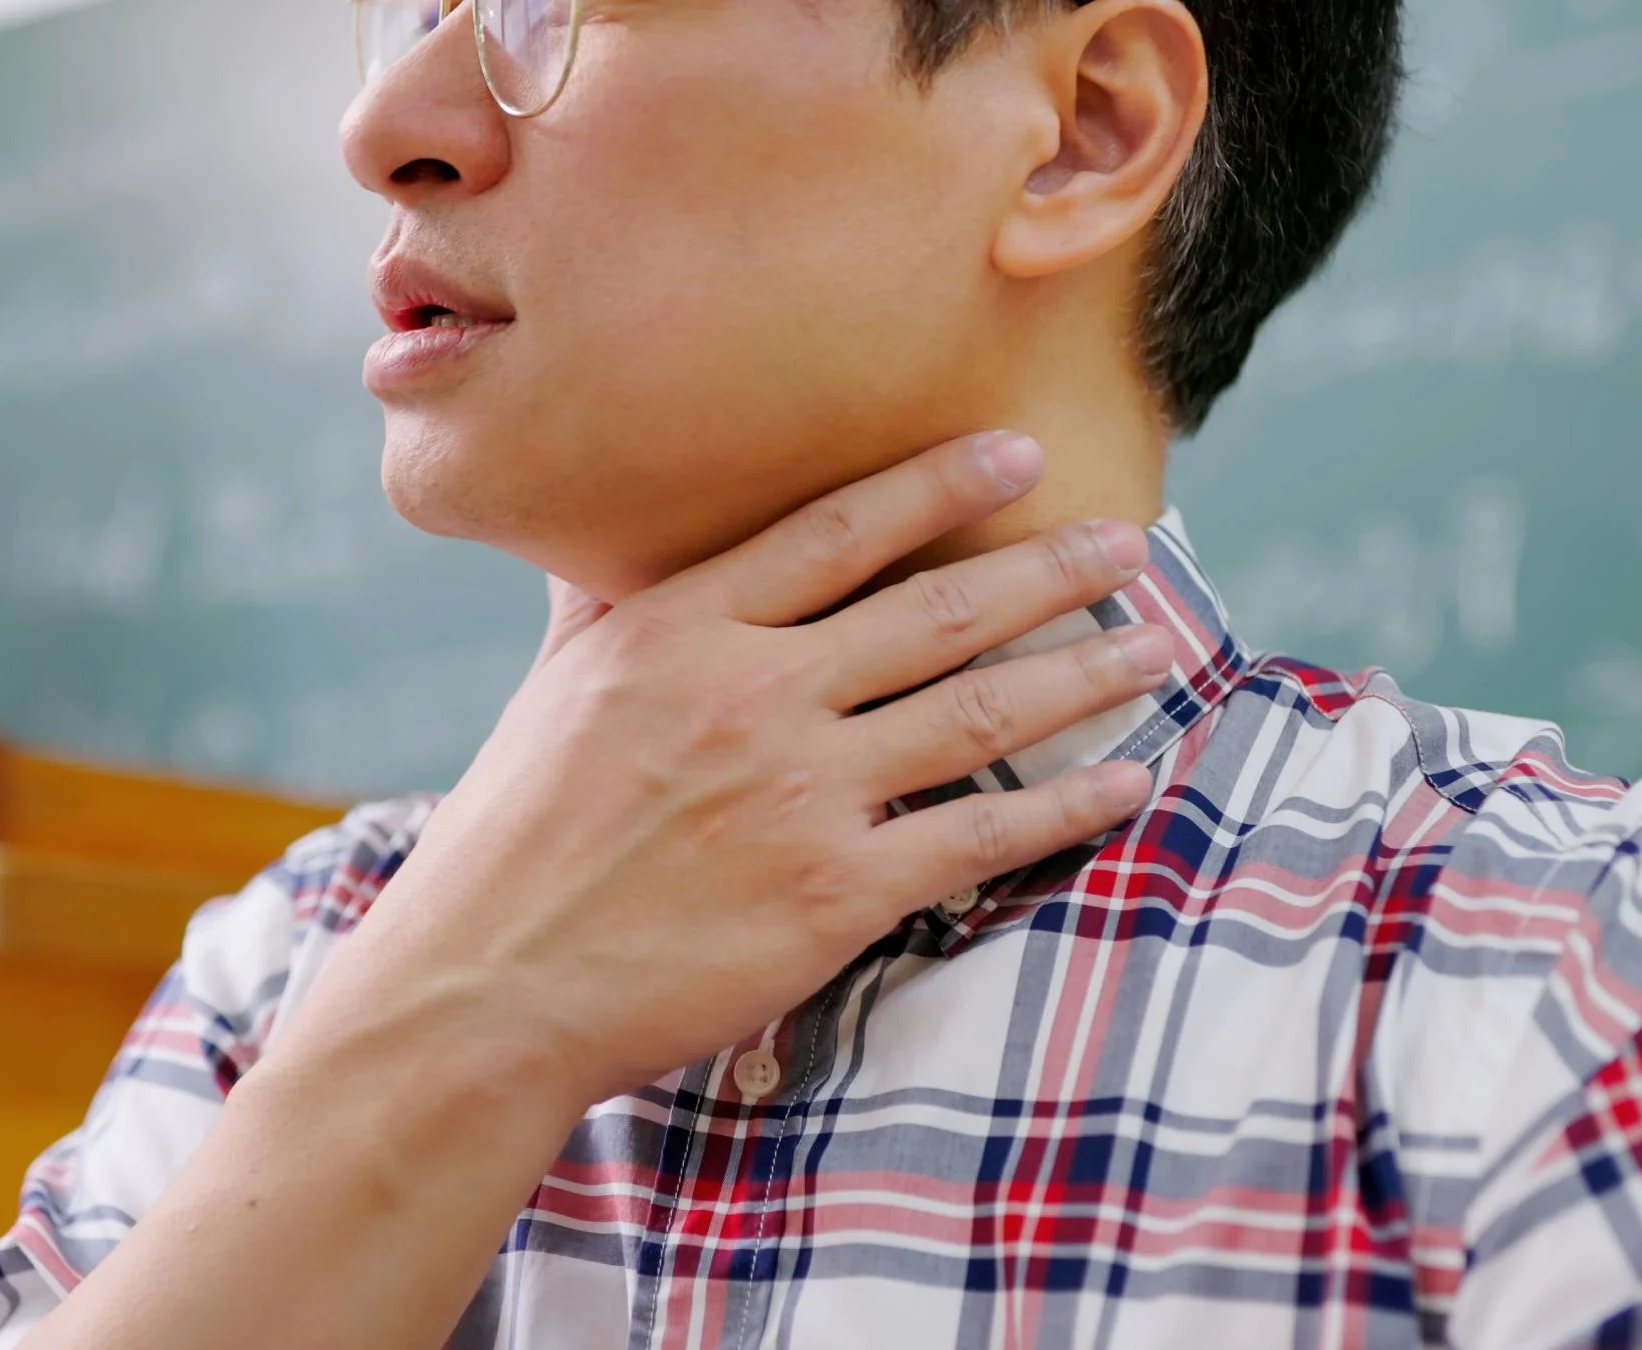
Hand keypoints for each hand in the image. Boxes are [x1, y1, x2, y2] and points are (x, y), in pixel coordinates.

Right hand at [272, 431, 1170, 1108]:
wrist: (483, 989)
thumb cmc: (515, 838)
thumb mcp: (555, 691)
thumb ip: (609, 603)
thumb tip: (620, 526)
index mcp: (676, 630)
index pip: (836, 530)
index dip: (940, 483)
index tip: (1021, 453)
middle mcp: (748, 694)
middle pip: (936, 608)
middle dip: (1050, 570)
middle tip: (1132, 544)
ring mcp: (794, 794)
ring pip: (976, 711)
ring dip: (1083, 673)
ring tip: (1158, 645)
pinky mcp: (829, 895)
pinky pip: (977, 835)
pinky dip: (1063, 805)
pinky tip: (1124, 780)